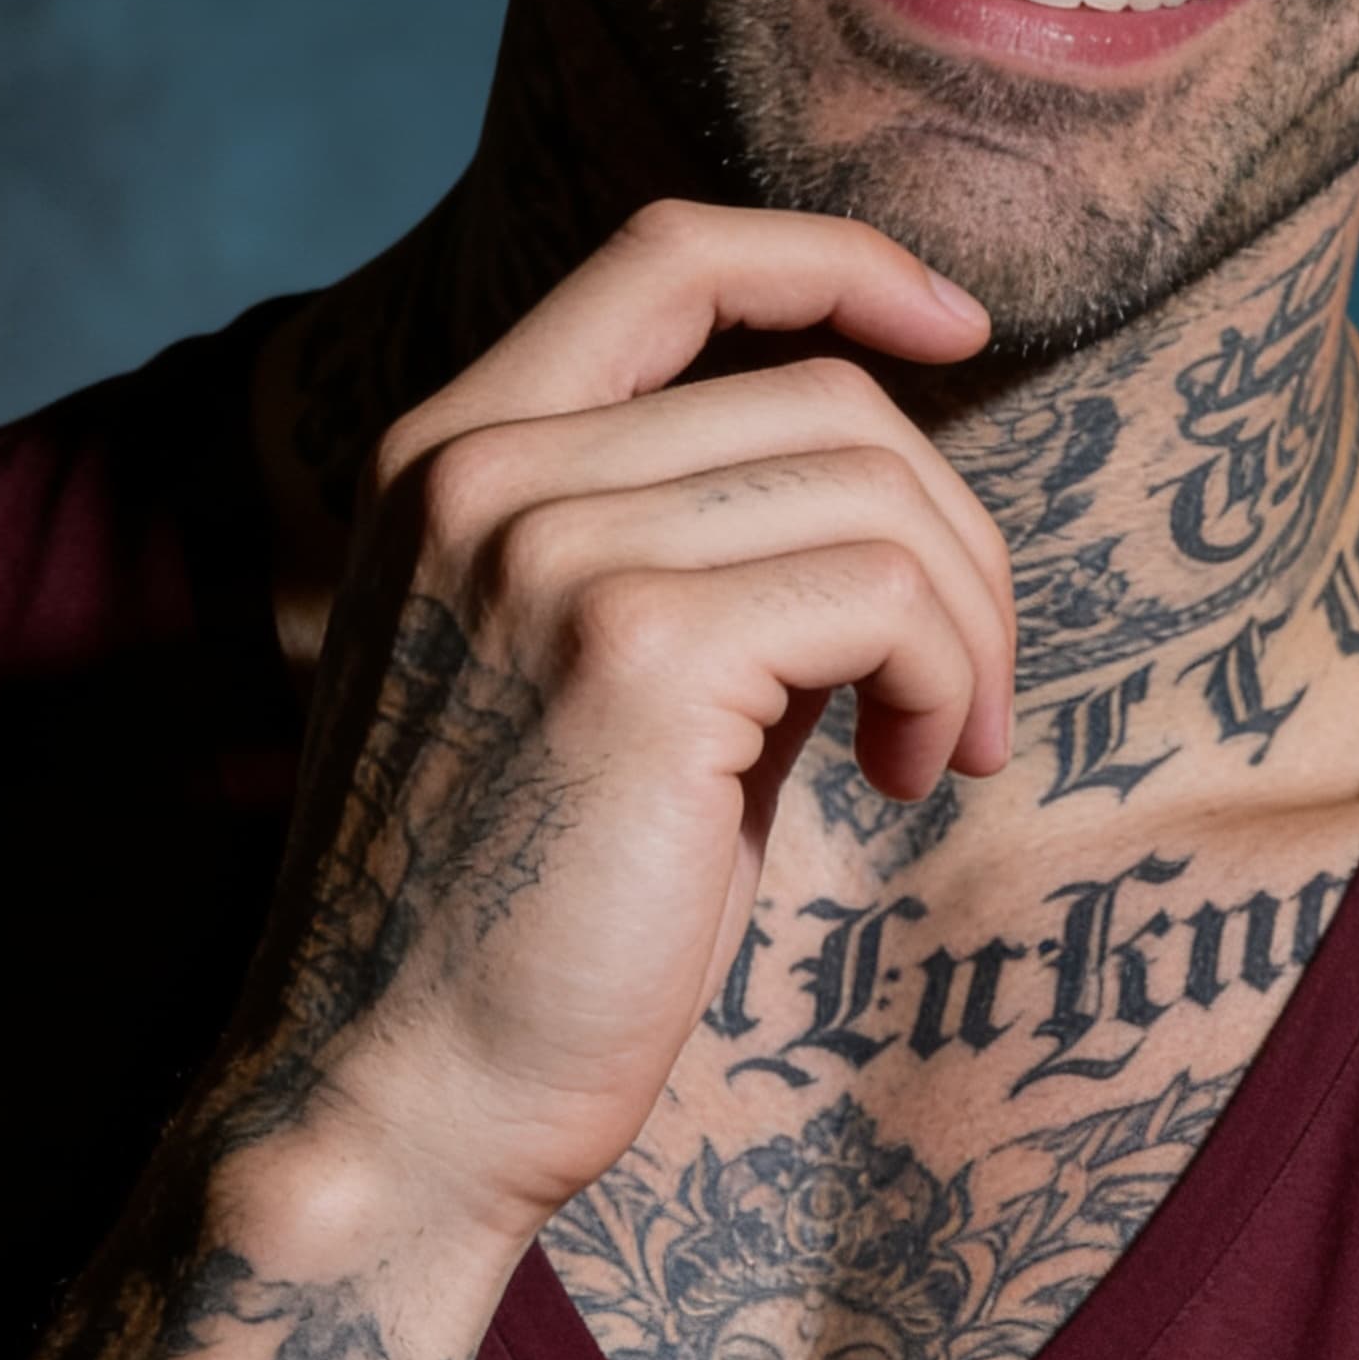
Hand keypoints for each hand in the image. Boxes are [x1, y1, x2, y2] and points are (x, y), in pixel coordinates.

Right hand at [233, 202, 1012, 1249]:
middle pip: (818, 393)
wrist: (392, 1105)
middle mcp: (479, 472)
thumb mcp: (575, 683)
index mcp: (445, 457)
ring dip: (965, 624)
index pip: (668, 255)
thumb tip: (885, 492)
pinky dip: (951, 681)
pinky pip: (889, 597)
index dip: (837, 260)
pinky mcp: (638, 652)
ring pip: (874, 489)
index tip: (957, 325)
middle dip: (948, 534)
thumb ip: (685, 553)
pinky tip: (911, 779)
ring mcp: (547, 549)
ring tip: (939, 748)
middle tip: (967, 691)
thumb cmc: (509, 926)